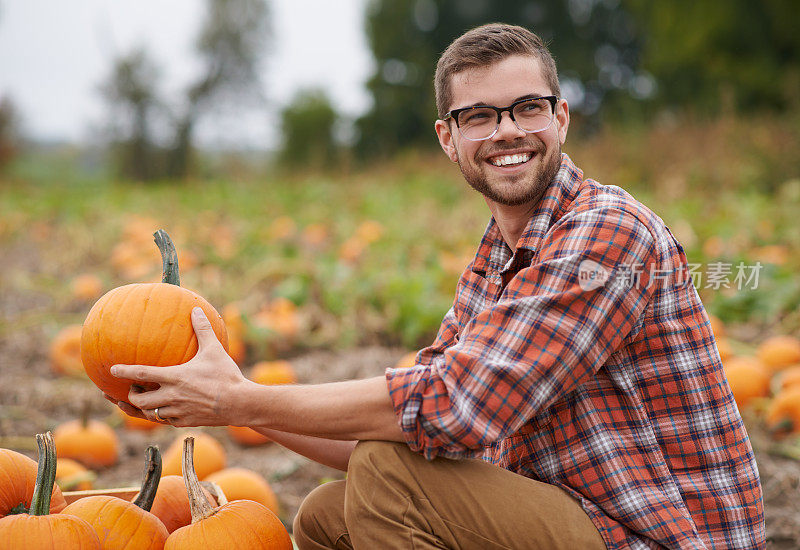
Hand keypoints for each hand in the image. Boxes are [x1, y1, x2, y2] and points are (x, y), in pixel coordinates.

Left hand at [108, 307, 249, 426]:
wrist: (239, 403)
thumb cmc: (226, 375)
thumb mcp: (214, 349)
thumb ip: (203, 329)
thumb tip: (196, 310)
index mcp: (175, 377)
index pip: (142, 374)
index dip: (125, 372)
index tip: (112, 370)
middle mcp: (172, 396)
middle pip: (139, 400)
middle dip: (129, 396)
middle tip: (130, 389)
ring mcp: (177, 411)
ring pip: (150, 414)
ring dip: (142, 409)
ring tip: (139, 403)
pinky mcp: (185, 422)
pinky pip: (166, 421)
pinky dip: (160, 416)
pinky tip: (162, 410)